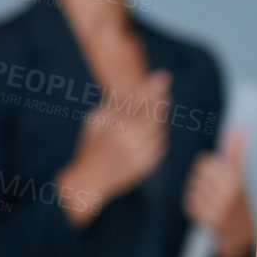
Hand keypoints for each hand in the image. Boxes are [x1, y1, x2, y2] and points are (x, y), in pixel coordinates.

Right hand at [61, 69, 171, 223]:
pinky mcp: (146, 166)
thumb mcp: (94, 124)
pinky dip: (160, 135)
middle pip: (154, 114)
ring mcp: (140, 153)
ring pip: (160, 129)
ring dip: (161, 118)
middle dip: (161, 100)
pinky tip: (156, 129)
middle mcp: (130, 140)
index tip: (163, 76)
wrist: (90, 181)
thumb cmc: (89, 148)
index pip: (139, 102)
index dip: (152, 88)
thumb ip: (112, 105)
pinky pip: (160, 145)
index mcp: (116, 126)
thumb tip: (126, 86)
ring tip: (160, 108)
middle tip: (166, 91)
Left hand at [184, 126, 253, 256]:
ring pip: (191, 190)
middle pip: (196, 176)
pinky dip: (194, 209)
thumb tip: (239, 127)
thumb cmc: (239, 200)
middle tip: (213, 192)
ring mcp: (219, 207)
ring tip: (210, 203)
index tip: (217, 178)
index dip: (207, 169)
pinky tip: (207, 213)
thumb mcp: (240, 175)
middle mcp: (228, 192)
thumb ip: (236, 152)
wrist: (242, 236)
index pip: (205, 162)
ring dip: (197, 197)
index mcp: (235, 178)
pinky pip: (189, 206)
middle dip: (201, 183)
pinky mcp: (209, 221)